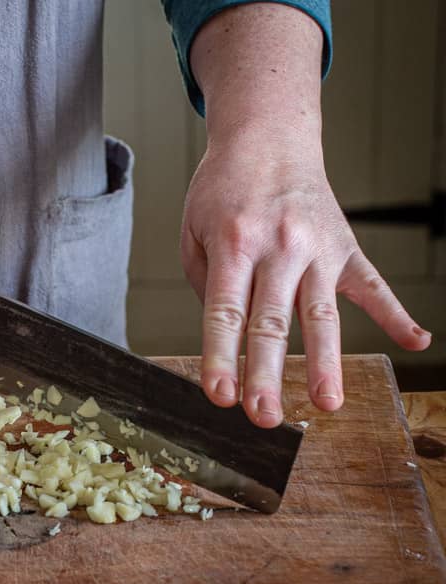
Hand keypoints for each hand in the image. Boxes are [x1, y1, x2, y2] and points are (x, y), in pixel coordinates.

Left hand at [182, 125, 430, 427]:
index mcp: (234, 244)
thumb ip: (206, 285)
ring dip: (325, 361)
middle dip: (267, 373)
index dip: (221, 357)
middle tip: (264, 416)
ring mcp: (317, 248)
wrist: (268, 139)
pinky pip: (373, 285)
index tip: (219, 395)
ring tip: (327, 403)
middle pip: (272, 322)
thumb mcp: (194, 232)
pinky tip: (416, 341)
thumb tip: (229, 335)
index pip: (225, 313)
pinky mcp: (345, 247)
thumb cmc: (224, 190)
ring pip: (322, 314)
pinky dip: (397, 314)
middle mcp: (279, 247)